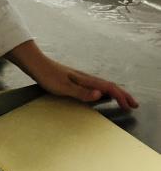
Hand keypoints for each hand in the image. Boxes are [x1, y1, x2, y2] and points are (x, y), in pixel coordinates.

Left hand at [6, 41, 137, 110]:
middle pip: (109, 85)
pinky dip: (104, 90)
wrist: (36, 64)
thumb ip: (81, 92)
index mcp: (85, 79)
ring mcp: (80, 77)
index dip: (120, 96)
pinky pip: (95, 85)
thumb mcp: (63, 87)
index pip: (108, 87)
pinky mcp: (74, 79)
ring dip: (115, 93)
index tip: (129, 106)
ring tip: (123, 100)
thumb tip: (100, 94)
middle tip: (134, 105)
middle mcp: (85, 77)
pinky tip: (101, 94)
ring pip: (103, 85)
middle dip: (123, 95)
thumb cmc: (48, 76)